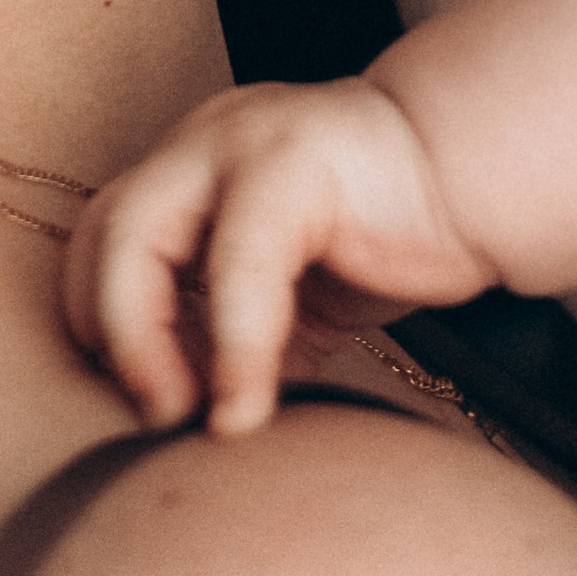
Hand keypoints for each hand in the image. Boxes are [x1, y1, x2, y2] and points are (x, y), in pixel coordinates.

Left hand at [63, 77, 496, 437]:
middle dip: (110, 334)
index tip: (138, 405)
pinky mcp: (293, 164)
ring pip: (139, 232)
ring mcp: (239, 141)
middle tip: (151, 416)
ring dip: (144, 339)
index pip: (101, 240)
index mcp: (191, 168)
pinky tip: (248, 409)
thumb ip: (233, 343)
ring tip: (184, 416)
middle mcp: (200, 143)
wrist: (475, 177)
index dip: (101, 325)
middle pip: (103, 230)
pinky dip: (233, 347)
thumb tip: (188, 433)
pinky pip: (238, 263)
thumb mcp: (288, 300)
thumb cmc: (382, 236)